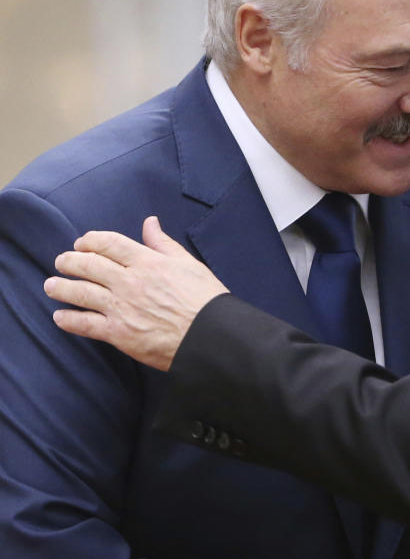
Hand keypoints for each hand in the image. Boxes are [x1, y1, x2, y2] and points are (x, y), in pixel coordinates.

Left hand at [44, 216, 227, 370]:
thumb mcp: (189, 264)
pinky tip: (60, 317)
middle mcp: (130, 282)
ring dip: (60, 287)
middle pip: (88, 264)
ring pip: (79, 292)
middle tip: (61, 262)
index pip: (109, 243)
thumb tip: (150, 222)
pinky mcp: (118, 333)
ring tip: (50, 285)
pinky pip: (84, 324)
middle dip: (69, 261)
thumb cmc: (205, 300)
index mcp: (148, 262)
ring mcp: (121, 307)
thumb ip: (164, 244)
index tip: (81, 242)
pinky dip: (68, 319)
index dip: (90, 240)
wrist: (210, 335)